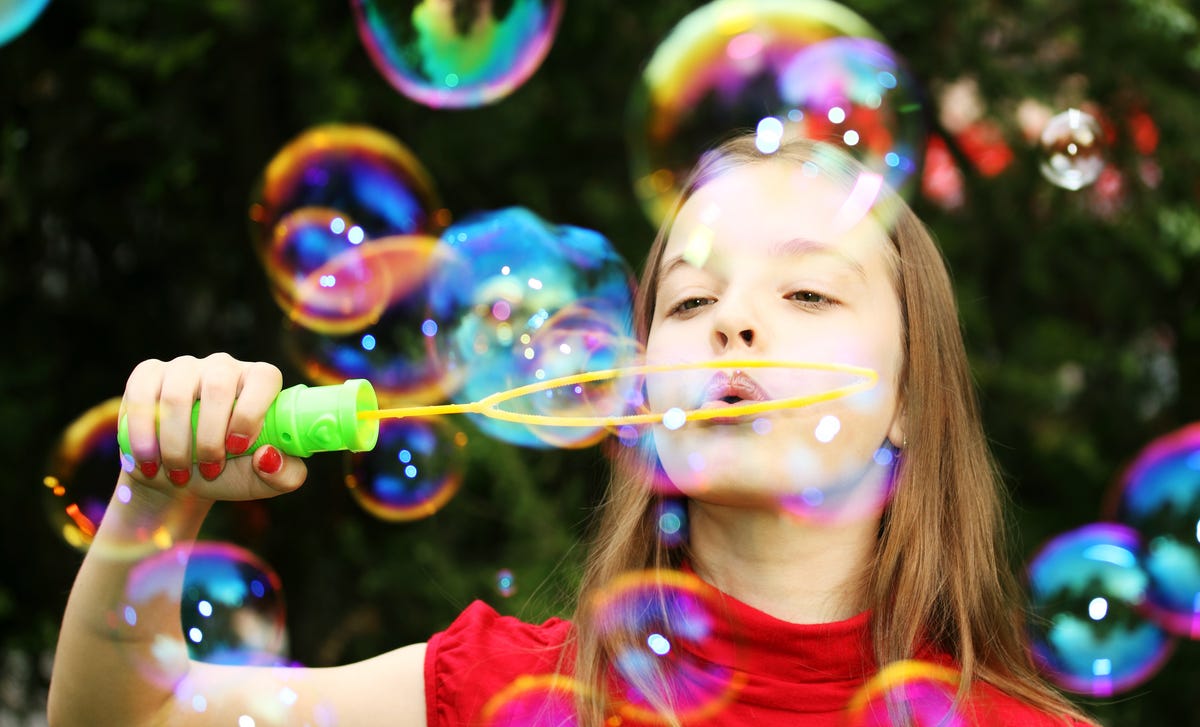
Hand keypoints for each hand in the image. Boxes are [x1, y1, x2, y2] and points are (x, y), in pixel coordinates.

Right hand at [120, 353, 306, 500]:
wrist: (180, 479)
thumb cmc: (231, 474)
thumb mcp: (265, 482)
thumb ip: (286, 475)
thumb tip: (268, 455)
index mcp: (260, 382)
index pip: (264, 378)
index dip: (252, 413)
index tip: (237, 448)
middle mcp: (224, 367)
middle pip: (218, 386)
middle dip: (210, 438)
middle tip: (208, 471)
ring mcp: (185, 367)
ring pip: (177, 395)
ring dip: (176, 444)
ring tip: (178, 474)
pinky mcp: (148, 375)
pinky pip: (143, 395)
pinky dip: (143, 434)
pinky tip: (148, 460)